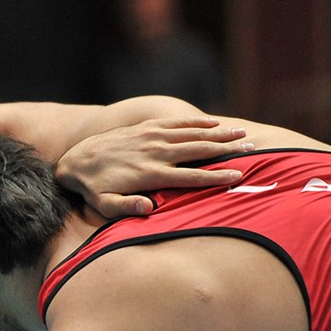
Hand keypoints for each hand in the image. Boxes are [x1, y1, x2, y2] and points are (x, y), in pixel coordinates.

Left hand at [55, 117, 253, 216]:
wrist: (77, 159)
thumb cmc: (94, 188)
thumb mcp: (104, 205)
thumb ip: (126, 207)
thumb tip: (149, 208)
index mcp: (151, 174)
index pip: (190, 176)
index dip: (215, 177)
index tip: (238, 177)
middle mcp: (155, 153)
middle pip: (198, 150)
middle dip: (227, 150)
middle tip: (253, 150)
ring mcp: (152, 137)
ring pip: (192, 134)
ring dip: (219, 134)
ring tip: (243, 134)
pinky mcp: (147, 127)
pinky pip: (177, 123)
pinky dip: (197, 122)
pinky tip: (215, 123)